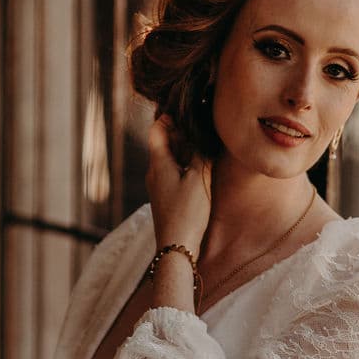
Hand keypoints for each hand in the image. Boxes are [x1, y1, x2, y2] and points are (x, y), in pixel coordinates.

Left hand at [146, 112, 211, 254]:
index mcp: (158, 163)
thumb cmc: (187, 213)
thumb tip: (203, 135)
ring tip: (202, 144)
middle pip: (164, 143)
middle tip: (199, 125)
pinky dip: (185, 165)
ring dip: (184, 150)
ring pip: (169, 158)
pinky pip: (173, 173)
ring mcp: (158, 185)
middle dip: (180, 133)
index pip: (157, 129)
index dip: (170, 117)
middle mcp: (154, 172)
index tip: (187, 112)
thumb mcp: (199, 179)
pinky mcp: (165, 197)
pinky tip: (199, 169)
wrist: (176, 247)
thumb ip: (201, 154)